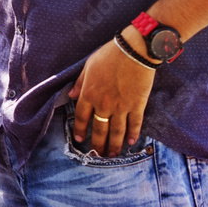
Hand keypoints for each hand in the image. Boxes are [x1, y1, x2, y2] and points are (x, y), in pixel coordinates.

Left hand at [69, 37, 155, 156]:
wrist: (133, 51)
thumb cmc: (109, 55)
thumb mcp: (89, 66)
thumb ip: (80, 83)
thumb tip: (70, 95)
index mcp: (89, 93)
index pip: (80, 116)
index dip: (79, 129)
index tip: (78, 138)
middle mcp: (103, 104)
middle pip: (99, 129)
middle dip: (97, 144)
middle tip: (97, 155)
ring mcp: (121, 107)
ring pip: (116, 131)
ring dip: (114, 145)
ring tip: (112, 155)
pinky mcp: (137, 106)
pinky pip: (134, 124)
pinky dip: (133, 134)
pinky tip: (131, 142)